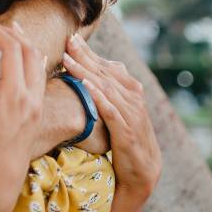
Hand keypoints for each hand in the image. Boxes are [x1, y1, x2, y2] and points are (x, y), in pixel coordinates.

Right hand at [0, 19, 45, 211]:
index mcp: (16, 97)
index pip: (11, 49)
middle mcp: (32, 98)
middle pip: (29, 50)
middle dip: (9, 32)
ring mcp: (37, 106)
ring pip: (38, 62)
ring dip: (23, 43)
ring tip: (6, 32)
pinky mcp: (36, 113)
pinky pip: (39, 75)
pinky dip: (29, 58)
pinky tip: (20, 57)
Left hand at [63, 35, 161, 202]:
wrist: (143, 172)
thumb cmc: (125, 140)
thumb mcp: (118, 112)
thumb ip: (108, 93)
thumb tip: (88, 75)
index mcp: (131, 90)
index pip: (107, 66)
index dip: (90, 52)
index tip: (72, 39)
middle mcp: (133, 98)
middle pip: (105, 72)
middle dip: (85, 55)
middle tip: (68, 40)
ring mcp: (131, 114)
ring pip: (105, 87)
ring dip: (85, 71)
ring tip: (68, 58)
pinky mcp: (126, 131)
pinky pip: (110, 110)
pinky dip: (98, 96)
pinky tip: (85, 85)